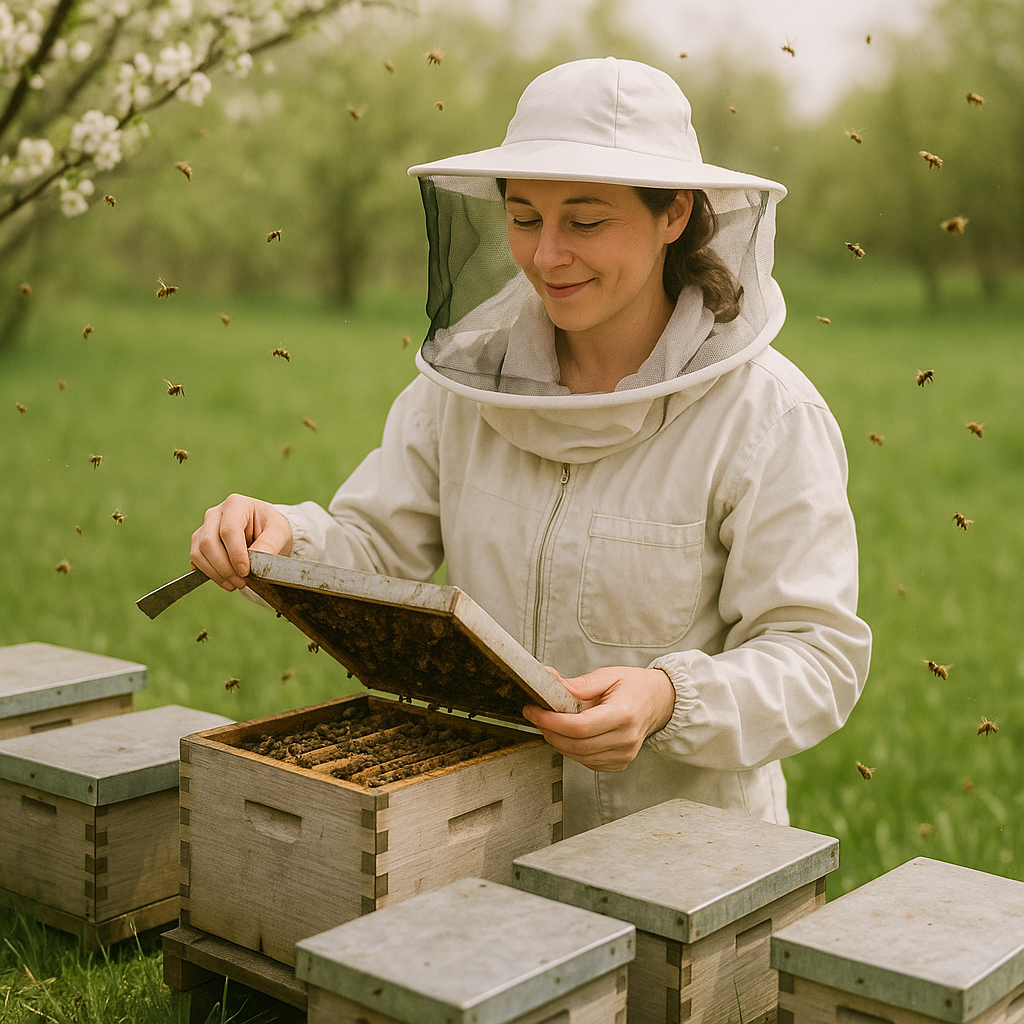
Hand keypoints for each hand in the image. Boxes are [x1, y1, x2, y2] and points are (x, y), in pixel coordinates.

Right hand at [190, 493, 292, 590]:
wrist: (264, 529)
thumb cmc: (271, 527)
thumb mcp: (279, 532)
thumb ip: (269, 545)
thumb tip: (253, 562)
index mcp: (236, 504)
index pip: (229, 530)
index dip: (235, 553)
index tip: (245, 571)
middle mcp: (215, 514)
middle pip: (208, 542)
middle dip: (224, 567)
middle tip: (241, 582)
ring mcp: (204, 528)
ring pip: (199, 553)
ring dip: (216, 573)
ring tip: (236, 584)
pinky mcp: (199, 543)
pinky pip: (196, 561)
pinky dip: (209, 574)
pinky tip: (226, 581)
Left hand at [522, 665, 674, 771]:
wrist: (659, 701)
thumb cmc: (635, 686)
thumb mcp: (608, 675)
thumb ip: (579, 684)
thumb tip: (550, 682)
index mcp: (623, 714)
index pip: (579, 727)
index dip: (551, 722)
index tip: (534, 710)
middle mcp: (626, 739)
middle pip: (576, 745)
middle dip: (549, 732)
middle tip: (536, 716)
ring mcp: (625, 754)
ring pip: (579, 756)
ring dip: (558, 742)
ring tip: (549, 724)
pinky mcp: (620, 762)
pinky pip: (588, 762)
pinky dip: (572, 750)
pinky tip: (567, 735)